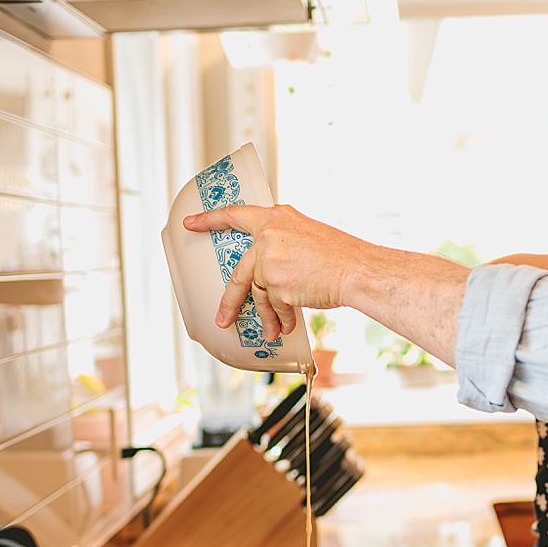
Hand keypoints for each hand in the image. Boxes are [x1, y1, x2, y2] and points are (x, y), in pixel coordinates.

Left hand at [183, 204, 363, 341]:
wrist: (357, 270)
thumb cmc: (341, 254)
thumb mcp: (308, 234)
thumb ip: (283, 245)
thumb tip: (270, 272)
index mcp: (276, 218)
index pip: (235, 215)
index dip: (210, 220)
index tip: (190, 223)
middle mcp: (268, 238)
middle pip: (241, 273)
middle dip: (231, 300)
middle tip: (223, 317)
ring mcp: (270, 262)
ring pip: (260, 295)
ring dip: (267, 316)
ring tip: (271, 331)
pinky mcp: (278, 286)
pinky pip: (275, 308)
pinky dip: (282, 319)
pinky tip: (288, 326)